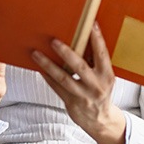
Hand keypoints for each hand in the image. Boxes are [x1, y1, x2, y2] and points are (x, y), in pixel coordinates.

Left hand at [32, 23, 126, 143]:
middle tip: (54, 41)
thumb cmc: (100, 91)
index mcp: (107, 76)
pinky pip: (56, 87)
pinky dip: (46, 76)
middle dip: (67, 53)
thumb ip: (95, 62)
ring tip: (36, 53)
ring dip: (48, 65)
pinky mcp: (71, 102)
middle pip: (80, 67)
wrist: (100, 120)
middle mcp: (96, 85)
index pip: (102, 54)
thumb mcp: (104, 77)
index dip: (97, 39)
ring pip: (63, 78)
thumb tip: (82, 39)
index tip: (90, 24)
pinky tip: (38, 67)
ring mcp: (83, 95)